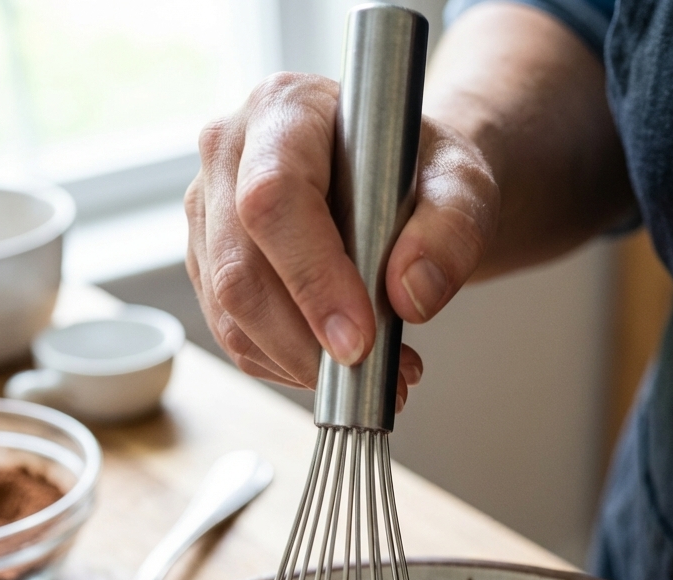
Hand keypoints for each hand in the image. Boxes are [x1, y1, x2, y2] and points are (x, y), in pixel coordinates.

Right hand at [184, 73, 497, 407]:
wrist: (397, 183)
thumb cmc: (422, 173)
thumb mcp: (463, 185)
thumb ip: (452, 231)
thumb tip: (411, 296)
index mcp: (284, 111)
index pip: (273, 201)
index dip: (312, 279)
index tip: (359, 340)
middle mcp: (228, 155)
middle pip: (239, 272)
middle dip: (306, 343)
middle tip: (373, 375)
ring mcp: (209, 214)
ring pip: (231, 316)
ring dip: (302, 364)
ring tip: (375, 373)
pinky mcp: (210, 265)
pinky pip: (236, 337)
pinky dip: (289, 367)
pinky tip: (340, 363)